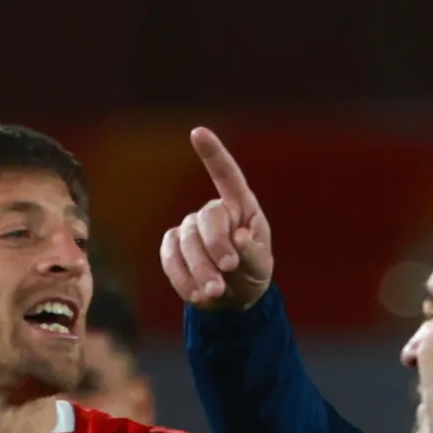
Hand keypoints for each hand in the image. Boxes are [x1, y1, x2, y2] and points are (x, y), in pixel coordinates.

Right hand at [159, 127, 276, 312]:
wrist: (231, 299)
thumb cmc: (251, 274)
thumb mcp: (261, 267)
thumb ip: (254, 254)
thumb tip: (240, 239)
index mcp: (241, 207)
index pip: (227, 176)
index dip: (213, 154)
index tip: (198, 132)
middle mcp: (213, 212)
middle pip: (207, 218)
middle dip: (216, 244)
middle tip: (228, 269)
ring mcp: (190, 228)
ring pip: (187, 241)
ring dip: (201, 269)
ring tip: (216, 292)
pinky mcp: (172, 247)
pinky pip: (170, 257)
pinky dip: (183, 278)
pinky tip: (198, 294)